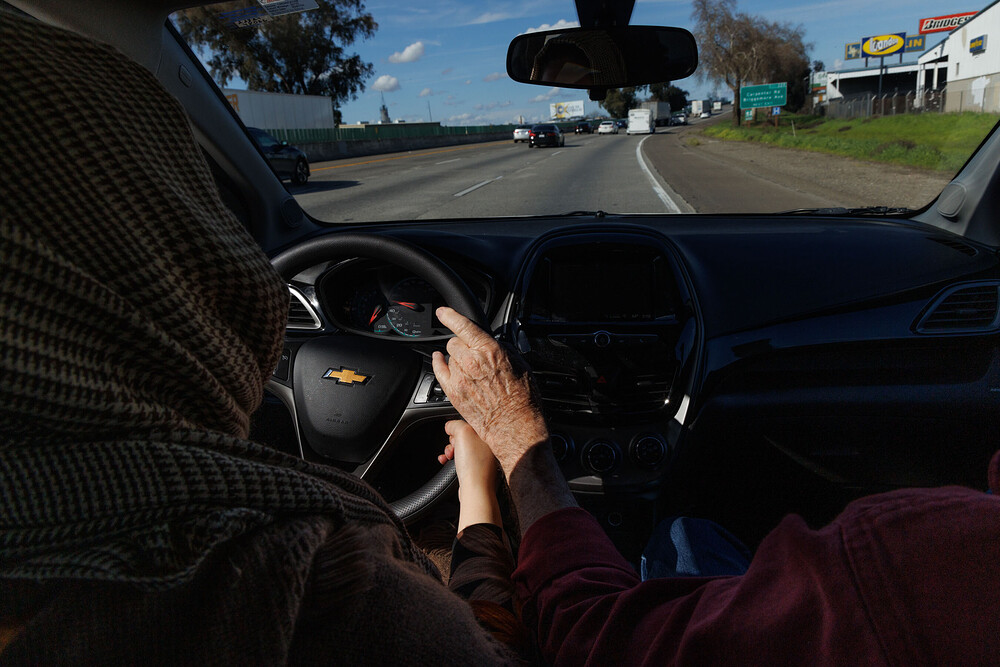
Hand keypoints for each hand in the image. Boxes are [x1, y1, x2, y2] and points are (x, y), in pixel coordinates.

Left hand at [431, 307, 548, 475]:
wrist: (515, 426)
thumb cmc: (523, 399)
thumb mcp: (521, 365)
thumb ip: (504, 350)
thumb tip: (496, 344)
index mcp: (490, 351)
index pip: (464, 326)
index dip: (451, 316)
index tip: (443, 312)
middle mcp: (472, 361)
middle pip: (455, 342)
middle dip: (463, 345)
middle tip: (474, 354)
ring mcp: (460, 377)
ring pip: (448, 356)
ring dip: (456, 358)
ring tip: (469, 368)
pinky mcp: (453, 392)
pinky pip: (438, 371)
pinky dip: (439, 364)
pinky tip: (441, 362)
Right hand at [437, 419, 497, 492]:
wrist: (475, 491)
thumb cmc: (474, 465)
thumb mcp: (463, 433)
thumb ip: (456, 424)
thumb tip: (450, 426)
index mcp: (489, 436)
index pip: (471, 424)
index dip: (458, 428)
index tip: (452, 432)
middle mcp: (488, 447)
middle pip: (464, 437)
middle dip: (453, 441)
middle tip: (453, 447)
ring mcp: (483, 460)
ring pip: (461, 449)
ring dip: (450, 451)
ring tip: (448, 456)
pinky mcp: (476, 471)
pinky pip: (462, 461)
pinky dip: (452, 461)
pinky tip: (447, 462)